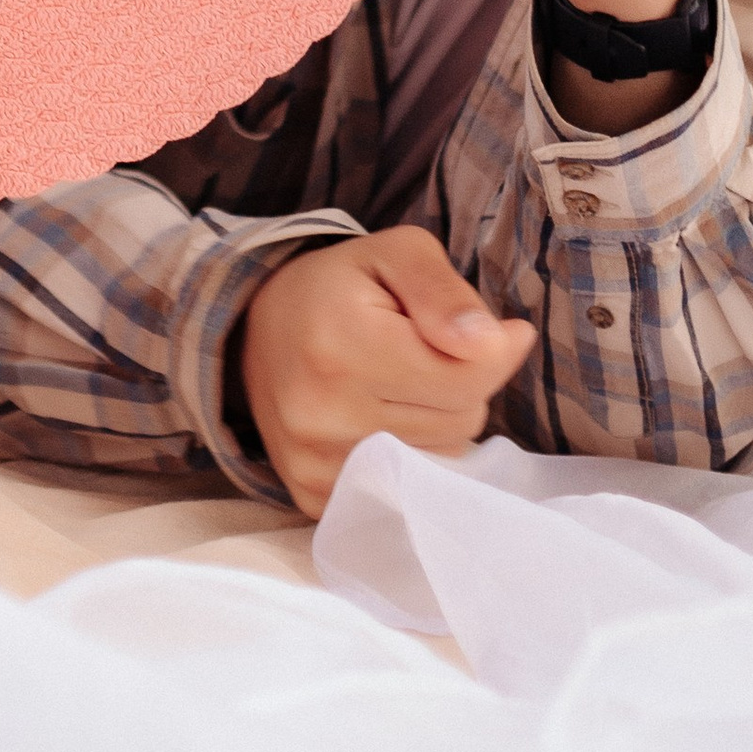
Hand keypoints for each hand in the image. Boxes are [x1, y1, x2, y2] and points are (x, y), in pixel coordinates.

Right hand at [238, 229, 532, 518]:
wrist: (255, 332)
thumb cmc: (339, 286)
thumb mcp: (396, 254)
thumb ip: (447, 292)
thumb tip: (498, 344)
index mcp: (340, 344)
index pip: (466, 379)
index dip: (490, 352)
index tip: (483, 331)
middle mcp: (320, 413)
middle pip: (460, 422)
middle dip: (458, 384)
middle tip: (420, 352)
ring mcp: (314, 464)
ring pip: (441, 459)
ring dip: (438, 422)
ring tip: (397, 384)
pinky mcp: (313, 496)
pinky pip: (406, 489)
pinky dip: (410, 457)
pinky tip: (381, 420)